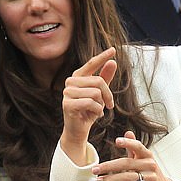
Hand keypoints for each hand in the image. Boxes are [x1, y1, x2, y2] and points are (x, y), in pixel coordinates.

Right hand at [60, 48, 116, 164]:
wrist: (78, 130)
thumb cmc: (88, 111)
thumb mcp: (100, 94)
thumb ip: (105, 78)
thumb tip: (113, 62)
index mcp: (77, 77)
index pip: (91, 64)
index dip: (102, 57)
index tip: (113, 50)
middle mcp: (70, 82)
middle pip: (98, 81)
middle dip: (108, 94)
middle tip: (110, 105)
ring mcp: (67, 93)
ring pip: (95, 92)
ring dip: (102, 104)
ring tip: (99, 110)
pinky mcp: (67, 104)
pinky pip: (90, 103)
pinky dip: (97, 110)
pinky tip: (96, 115)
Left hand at [91, 131, 176, 180]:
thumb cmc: (150, 174)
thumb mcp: (144, 160)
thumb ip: (134, 148)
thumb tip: (127, 132)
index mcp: (148, 156)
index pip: (138, 146)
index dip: (128, 143)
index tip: (117, 141)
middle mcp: (150, 166)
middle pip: (127, 164)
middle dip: (109, 166)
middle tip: (96, 169)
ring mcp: (151, 179)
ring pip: (128, 178)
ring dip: (111, 179)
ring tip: (99, 180)